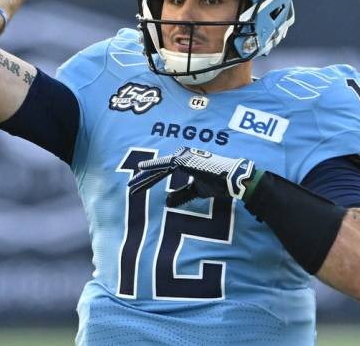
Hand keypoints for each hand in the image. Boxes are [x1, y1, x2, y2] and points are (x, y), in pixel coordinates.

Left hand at [128, 147, 254, 206]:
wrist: (231, 181)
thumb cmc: (217, 183)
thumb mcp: (195, 191)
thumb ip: (181, 195)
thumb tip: (166, 203)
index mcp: (183, 162)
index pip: (161, 172)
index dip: (148, 180)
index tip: (136, 188)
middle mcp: (181, 156)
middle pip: (156, 169)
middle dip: (142, 179)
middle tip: (129, 187)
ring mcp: (182, 156)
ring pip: (158, 168)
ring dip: (144, 177)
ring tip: (131, 185)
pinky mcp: (184, 160)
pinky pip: (164, 164)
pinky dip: (152, 166)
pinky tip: (141, 168)